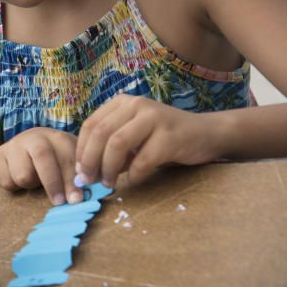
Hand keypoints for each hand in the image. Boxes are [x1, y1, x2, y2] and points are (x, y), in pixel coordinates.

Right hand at [0, 127, 81, 204]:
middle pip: (42, 157)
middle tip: (59, 202)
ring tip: (34, 182)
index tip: (76, 200)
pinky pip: (5, 180)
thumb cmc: (53, 162)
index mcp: (57, 138)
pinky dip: (14, 187)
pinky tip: (19, 179)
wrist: (23, 149)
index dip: (71, 179)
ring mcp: (14, 144)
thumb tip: (88, 193)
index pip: (66, 156)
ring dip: (30, 186)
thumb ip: (78, 176)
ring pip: (22, 175)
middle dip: (52, 183)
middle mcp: (35, 137)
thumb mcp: (68, 163)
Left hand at [75, 94, 218, 187]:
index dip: (81, 150)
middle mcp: (136, 105)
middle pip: (101, 133)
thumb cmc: (163, 139)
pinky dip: (134, 174)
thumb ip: (112, 149)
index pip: (91, 124)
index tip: (80, 172)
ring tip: (108, 184)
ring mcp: (154, 117)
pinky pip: (143, 159)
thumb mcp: (133, 138)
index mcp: (122, 102)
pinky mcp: (170, 135)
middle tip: (89, 181)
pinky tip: (134, 180)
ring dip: (109, 168)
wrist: (206, 134)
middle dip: (90, 160)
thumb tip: (86, 173)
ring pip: (117, 143)